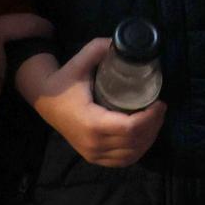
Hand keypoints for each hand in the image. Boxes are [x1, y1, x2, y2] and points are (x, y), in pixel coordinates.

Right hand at [16, 39, 166, 167]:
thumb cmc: (63, 81)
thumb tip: (123, 43)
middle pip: (134, 142)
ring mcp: (93, 154)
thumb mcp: (80, 61)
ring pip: (131, 155)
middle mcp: (93, 143)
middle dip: (154, 126)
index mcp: (92, 123)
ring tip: (155, 120)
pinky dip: (137, 150)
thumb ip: (101, 49)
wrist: (44, 100)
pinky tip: (144, 136)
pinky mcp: (93, 157)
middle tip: (161, 108)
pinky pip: (122, 161)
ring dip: (148, 139)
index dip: (150, 118)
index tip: (159, 102)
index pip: (130, 128)